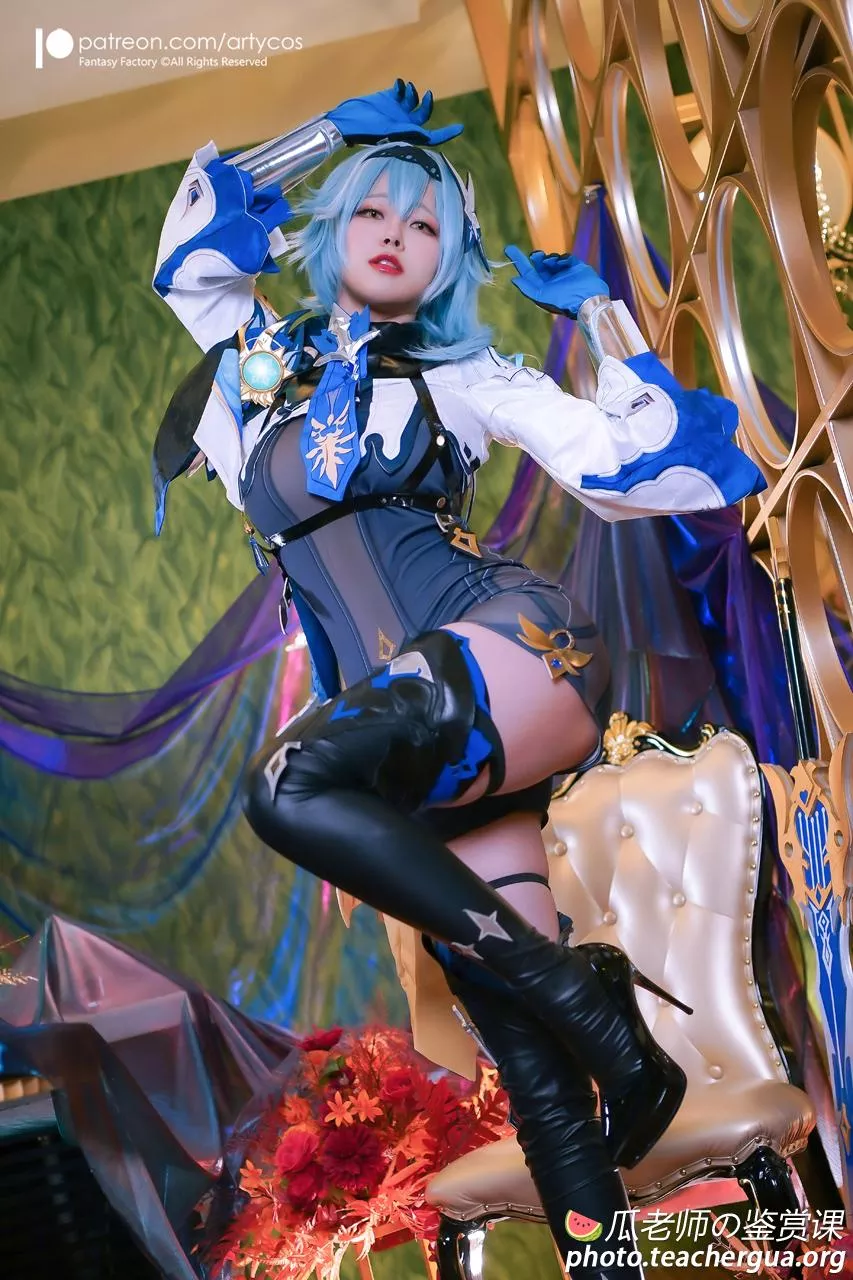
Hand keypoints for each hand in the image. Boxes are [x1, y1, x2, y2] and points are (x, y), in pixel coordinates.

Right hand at [327, 79, 462, 146]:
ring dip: (413, 93)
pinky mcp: (388, 99)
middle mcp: (404, 124)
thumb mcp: (388, 131)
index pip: (431, 136)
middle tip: (428, 95)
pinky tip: (398, 84)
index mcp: (406, 135)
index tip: (460, 128)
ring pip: (414, 100)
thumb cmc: (365, 130)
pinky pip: (401, 90)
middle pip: (424, 115)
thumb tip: (425, 133)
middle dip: (427, 105)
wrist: (346, 120)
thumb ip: (406, 130)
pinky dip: (402, 86)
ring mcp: (396, 111)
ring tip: (406, 88)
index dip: (446, 133)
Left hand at [504, 246, 609, 317]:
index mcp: (542, 288)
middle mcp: (551, 280)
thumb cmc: (563, 300)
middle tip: (534, 255)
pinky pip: (565, 257)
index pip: (527, 273)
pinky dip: (562, 259)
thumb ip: (528, 288)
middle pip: (539, 264)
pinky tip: (563, 263)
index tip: (508, 249)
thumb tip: (514, 279)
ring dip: (549, 259)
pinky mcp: (574, 266)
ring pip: (551, 259)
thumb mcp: (542, 296)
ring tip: (552, 263)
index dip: (518, 261)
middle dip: (535, 257)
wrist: (587, 297)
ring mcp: (562, 272)